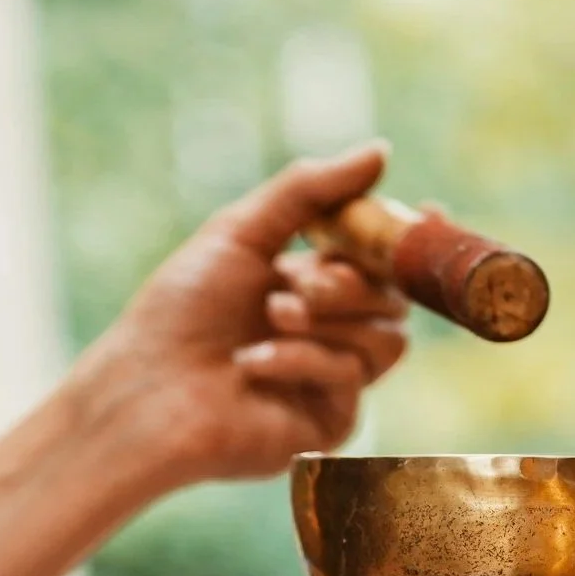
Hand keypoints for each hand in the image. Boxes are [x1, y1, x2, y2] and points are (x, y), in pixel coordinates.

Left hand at [64, 142, 409, 494]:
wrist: (146, 390)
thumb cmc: (180, 312)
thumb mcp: (241, 233)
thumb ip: (310, 191)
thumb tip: (380, 152)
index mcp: (309, 284)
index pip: (380, 260)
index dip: (406, 238)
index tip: (428, 211)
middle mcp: (326, 332)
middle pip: (393, 297)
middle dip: (350, 281)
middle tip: (295, 283)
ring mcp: (331, 380)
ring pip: (387, 339)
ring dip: (328, 320)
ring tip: (272, 317)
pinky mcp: (328, 423)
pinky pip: (353, 378)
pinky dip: (305, 360)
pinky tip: (254, 364)